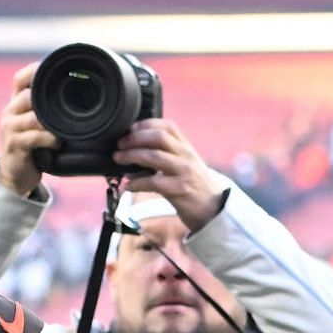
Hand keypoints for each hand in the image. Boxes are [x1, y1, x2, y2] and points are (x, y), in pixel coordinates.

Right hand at [0, 63, 56, 199]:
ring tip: (62, 130)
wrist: (15, 174)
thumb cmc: (31, 146)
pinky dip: (49, 139)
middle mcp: (9, 112)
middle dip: (48, 102)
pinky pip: (34, 136)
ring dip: (51, 123)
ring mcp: (9, 128)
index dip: (35, 70)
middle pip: (28, 95)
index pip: (20, 78)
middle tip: (66, 108)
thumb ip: (46, 109)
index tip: (56, 70)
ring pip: (33, 117)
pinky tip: (57, 143)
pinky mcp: (13, 145)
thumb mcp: (35, 124)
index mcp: (15, 103)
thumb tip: (76, 93)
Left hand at [112, 120, 226, 231]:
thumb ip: (168, 153)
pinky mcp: (179, 190)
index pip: (167, 126)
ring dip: (132, 156)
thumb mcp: (185, 164)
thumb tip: (135, 148)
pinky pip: (153, 183)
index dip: (146, 124)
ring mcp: (184, 172)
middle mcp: (186, 156)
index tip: (129, 129)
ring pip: (155, 157)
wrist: (214, 208)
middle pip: (159, 138)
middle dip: (135, 138)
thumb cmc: (193, 185)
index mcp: (186, 147)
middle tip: (119, 145)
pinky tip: (127, 185)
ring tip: (118, 159)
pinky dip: (137, 183)